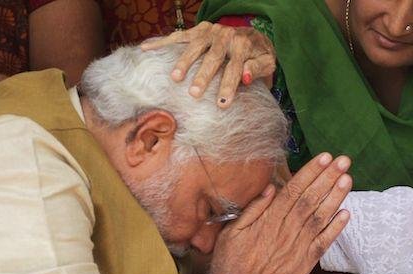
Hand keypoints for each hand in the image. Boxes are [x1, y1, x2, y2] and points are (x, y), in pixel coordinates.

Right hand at [141, 21, 275, 106]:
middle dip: (203, 76)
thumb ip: (257, 70)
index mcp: (243, 45)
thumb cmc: (258, 55)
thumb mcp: (267, 63)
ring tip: (175, 78)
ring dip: (184, 62)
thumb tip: (244, 77)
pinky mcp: (198, 30)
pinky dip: (162, 42)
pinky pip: (179, 36)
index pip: (234, 68)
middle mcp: (226, 36)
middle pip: (213, 58)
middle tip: (195, 94)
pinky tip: (146, 49)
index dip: (228, 86)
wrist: (253, 35)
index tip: (221, 104)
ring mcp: (210, 32)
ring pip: (195, 47)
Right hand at [208, 152, 351, 273]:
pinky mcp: (304, 265)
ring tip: (347, 179)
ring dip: (335, 197)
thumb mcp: (231, 234)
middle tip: (343, 161)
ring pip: (320, 218)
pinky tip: (346, 213)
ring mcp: (297, 248)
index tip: (324, 158)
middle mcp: (286, 231)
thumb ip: (252, 210)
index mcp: (268, 220)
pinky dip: (335, 228)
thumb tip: (270, 188)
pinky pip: (323, 244)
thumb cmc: (229, 266)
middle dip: (328, 178)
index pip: (293, 190)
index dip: (310, 173)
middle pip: (311, 199)